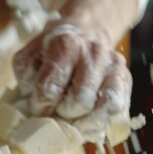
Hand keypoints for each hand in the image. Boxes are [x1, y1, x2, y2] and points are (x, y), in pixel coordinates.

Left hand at [13, 22, 131, 142]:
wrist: (85, 32)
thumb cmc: (52, 51)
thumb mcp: (30, 56)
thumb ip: (26, 79)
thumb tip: (29, 106)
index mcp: (66, 44)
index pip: (51, 89)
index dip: (41, 105)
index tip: (38, 107)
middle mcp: (94, 52)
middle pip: (80, 101)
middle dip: (64, 114)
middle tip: (56, 113)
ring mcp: (114, 65)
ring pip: (105, 106)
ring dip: (85, 121)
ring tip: (71, 121)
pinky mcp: (126, 78)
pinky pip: (118, 108)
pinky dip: (102, 120)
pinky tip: (87, 121)